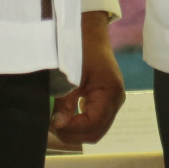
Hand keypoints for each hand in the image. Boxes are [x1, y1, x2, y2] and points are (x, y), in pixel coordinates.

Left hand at [50, 11, 126, 146]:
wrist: (91, 33)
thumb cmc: (82, 49)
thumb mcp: (71, 76)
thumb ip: (65, 103)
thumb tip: (57, 125)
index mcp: (110, 93)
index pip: (92, 125)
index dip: (72, 129)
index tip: (52, 124)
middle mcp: (116, 101)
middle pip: (96, 133)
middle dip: (73, 134)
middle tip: (52, 126)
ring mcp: (113, 102)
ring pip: (96, 130)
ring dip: (76, 132)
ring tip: (57, 123)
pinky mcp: (107, 100)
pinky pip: (96, 122)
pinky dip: (81, 125)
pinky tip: (66, 117)